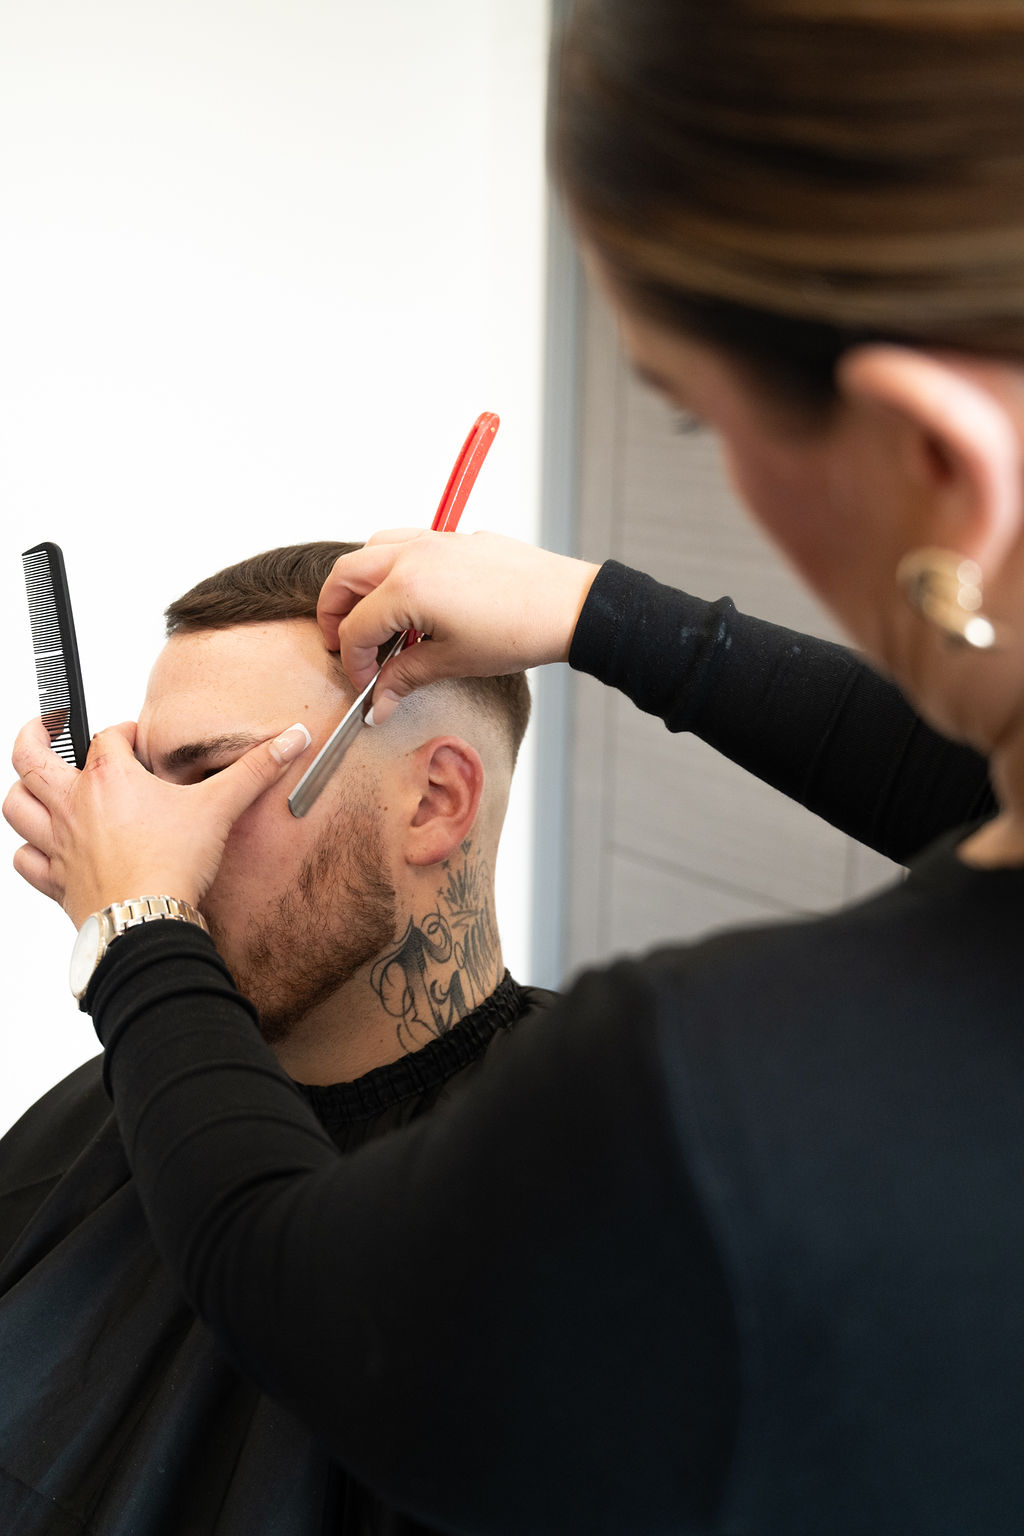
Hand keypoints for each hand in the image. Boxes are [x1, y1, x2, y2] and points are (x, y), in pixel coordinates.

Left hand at [4, 717, 309, 927]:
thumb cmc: (172, 866)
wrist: (147, 922)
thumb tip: (292, 739)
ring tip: (33, 781)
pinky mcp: (57, 881)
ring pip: (17, 806)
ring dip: (22, 791)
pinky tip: (41, 848)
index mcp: (108, 779)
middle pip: (31, 757)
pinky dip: (28, 851)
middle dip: (34, 735)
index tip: (134, 737)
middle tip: (43, 725)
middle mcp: (75, 806)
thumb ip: (256, 769)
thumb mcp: (220, 807)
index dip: (121, 731)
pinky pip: (25, 861)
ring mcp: (59, 844)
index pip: (106, 736)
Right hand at [318, 530, 599, 723]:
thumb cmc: (518, 630)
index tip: (366, 684)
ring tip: (370, 616)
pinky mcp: (455, 539)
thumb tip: (379, 702)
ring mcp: (434, 541)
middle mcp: (412, 556)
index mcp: (406, 588)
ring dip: (359, 582)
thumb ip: (406, 678)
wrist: (567, 606)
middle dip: (335, 612)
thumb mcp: (453, 662)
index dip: (353, 661)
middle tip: (344, 644)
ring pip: (371, 550)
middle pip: (345, 577)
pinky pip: (405, 542)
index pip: (356, 627)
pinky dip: (390, 566)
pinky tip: (409, 598)